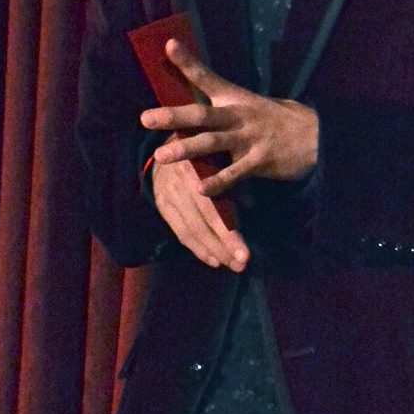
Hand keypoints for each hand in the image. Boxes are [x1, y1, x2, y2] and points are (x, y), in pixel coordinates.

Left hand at [142, 39, 319, 193]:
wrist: (318, 137)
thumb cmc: (282, 120)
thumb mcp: (254, 103)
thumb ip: (227, 103)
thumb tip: (200, 96)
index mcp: (236, 99)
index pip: (208, 78)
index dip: (188, 62)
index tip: (169, 45)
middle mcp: (239, 116)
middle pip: (202, 113)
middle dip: (173, 116)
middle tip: (146, 118)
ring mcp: (249, 139)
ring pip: (213, 143)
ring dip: (186, 149)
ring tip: (162, 156)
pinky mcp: (260, 161)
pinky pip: (235, 173)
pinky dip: (218, 182)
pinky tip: (201, 189)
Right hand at [150, 152, 248, 269]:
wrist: (167, 147)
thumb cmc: (204, 153)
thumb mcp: (221, 158)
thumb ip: (235, 180)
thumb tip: (251, 204)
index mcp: (198, 171)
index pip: (215, 210)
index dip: (229, 235)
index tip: (245, 255)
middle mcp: (181, 186)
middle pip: (203, 225)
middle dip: (223, 249)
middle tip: (242, 265)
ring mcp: (169, 198)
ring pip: (191, 232)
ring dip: (213, 252)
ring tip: (232, 266)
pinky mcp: (162, 207)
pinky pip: (180, 233)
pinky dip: (197, 249)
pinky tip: (214, 260)